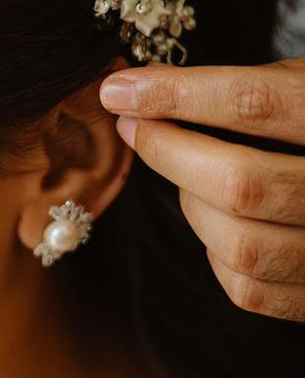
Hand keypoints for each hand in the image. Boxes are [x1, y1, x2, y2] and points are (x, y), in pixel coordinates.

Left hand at [100, 60, 304, 321]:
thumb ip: (253, 91)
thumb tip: (141, 94)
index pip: (257, 103)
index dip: (178, 94)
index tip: (121, 88)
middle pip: (241, 182)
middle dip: (170, 152)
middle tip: (136, 126)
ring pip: (240, 244)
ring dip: (190, 205)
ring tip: (184, 173)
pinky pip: (250, 289)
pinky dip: (215, 254)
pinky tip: (215, 222)